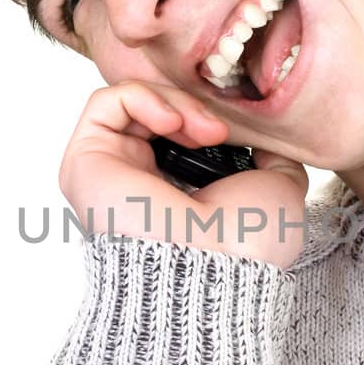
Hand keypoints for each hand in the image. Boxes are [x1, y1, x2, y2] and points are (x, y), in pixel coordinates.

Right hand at [58, 81, 309, 267]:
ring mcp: (109, 172)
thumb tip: (267, 141)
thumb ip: (273, 160)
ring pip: (133, 104)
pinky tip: (172, 121)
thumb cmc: (246, 242)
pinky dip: (143, 97)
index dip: (206, 117)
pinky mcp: (85, 161)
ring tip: (205, 130)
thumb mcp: (278, 191)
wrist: (215, 266)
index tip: (235, 132)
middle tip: (220, 131)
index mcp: (176, 193)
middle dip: (193, 108)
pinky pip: (106, 103)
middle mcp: (137, 184)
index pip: (180, 132)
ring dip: (175, 102)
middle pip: (157, 113)